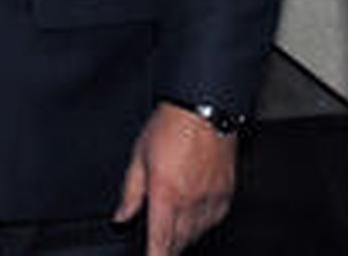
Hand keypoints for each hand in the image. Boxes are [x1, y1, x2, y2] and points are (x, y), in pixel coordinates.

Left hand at [115, 102, 237, 253]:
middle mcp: (190, 201)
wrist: (204, 106)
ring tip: (174, 230)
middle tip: (158, 246)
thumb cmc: (171, 124)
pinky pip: (214, 220)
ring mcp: (210, 198)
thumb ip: (130, 192)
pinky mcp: (226, 193)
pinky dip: (202, 224)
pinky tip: (194, 217)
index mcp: (166, 194)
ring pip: (196, 234)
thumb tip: (121, 217)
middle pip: (178, 242)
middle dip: (167, 248)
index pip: (160, 242)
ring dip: (183, 237)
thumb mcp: (139, 155)